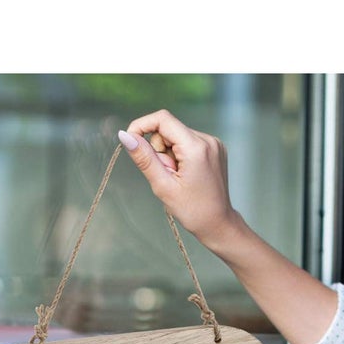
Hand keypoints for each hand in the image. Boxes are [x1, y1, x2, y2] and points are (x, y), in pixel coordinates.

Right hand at [118, 109, 240, 248]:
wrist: (218, 224)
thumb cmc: (193, 211)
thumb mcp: (163, 186)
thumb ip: (144, 158)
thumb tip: (125, 135)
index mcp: (196, 148)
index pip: (162, 119)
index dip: (142, 126)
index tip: (132, 142)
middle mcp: (208, 140)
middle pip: (169, 129)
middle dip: (160, 149)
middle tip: (167, 174)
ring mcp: (214, 143)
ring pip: (177, 136)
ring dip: (170, 154)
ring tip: (179, 177)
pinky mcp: (214, 148)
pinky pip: (187, 142)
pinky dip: (181, 155)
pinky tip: (187, 174)